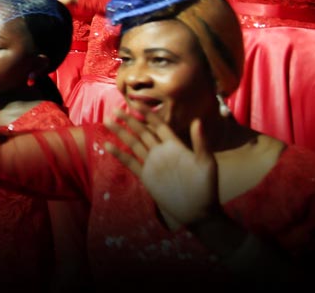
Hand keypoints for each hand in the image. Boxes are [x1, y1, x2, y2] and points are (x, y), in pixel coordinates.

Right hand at [105, 108, 219, 228]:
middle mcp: (161, 151)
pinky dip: (119, 154)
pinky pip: (130, 162)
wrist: (197, 212)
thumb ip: (200, 143)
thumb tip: (197, 121)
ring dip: (121, 133)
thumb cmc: (206, 187)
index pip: (159, 125)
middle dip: (129, 120)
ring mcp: (152, 163)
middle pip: (142, 132)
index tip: (135, 103)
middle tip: (115, 109)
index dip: (147, 114)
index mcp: (175, 145)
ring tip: (107, 121)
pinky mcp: (146, 176)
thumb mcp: (206, 164)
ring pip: (133, 144)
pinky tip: (108, 145)